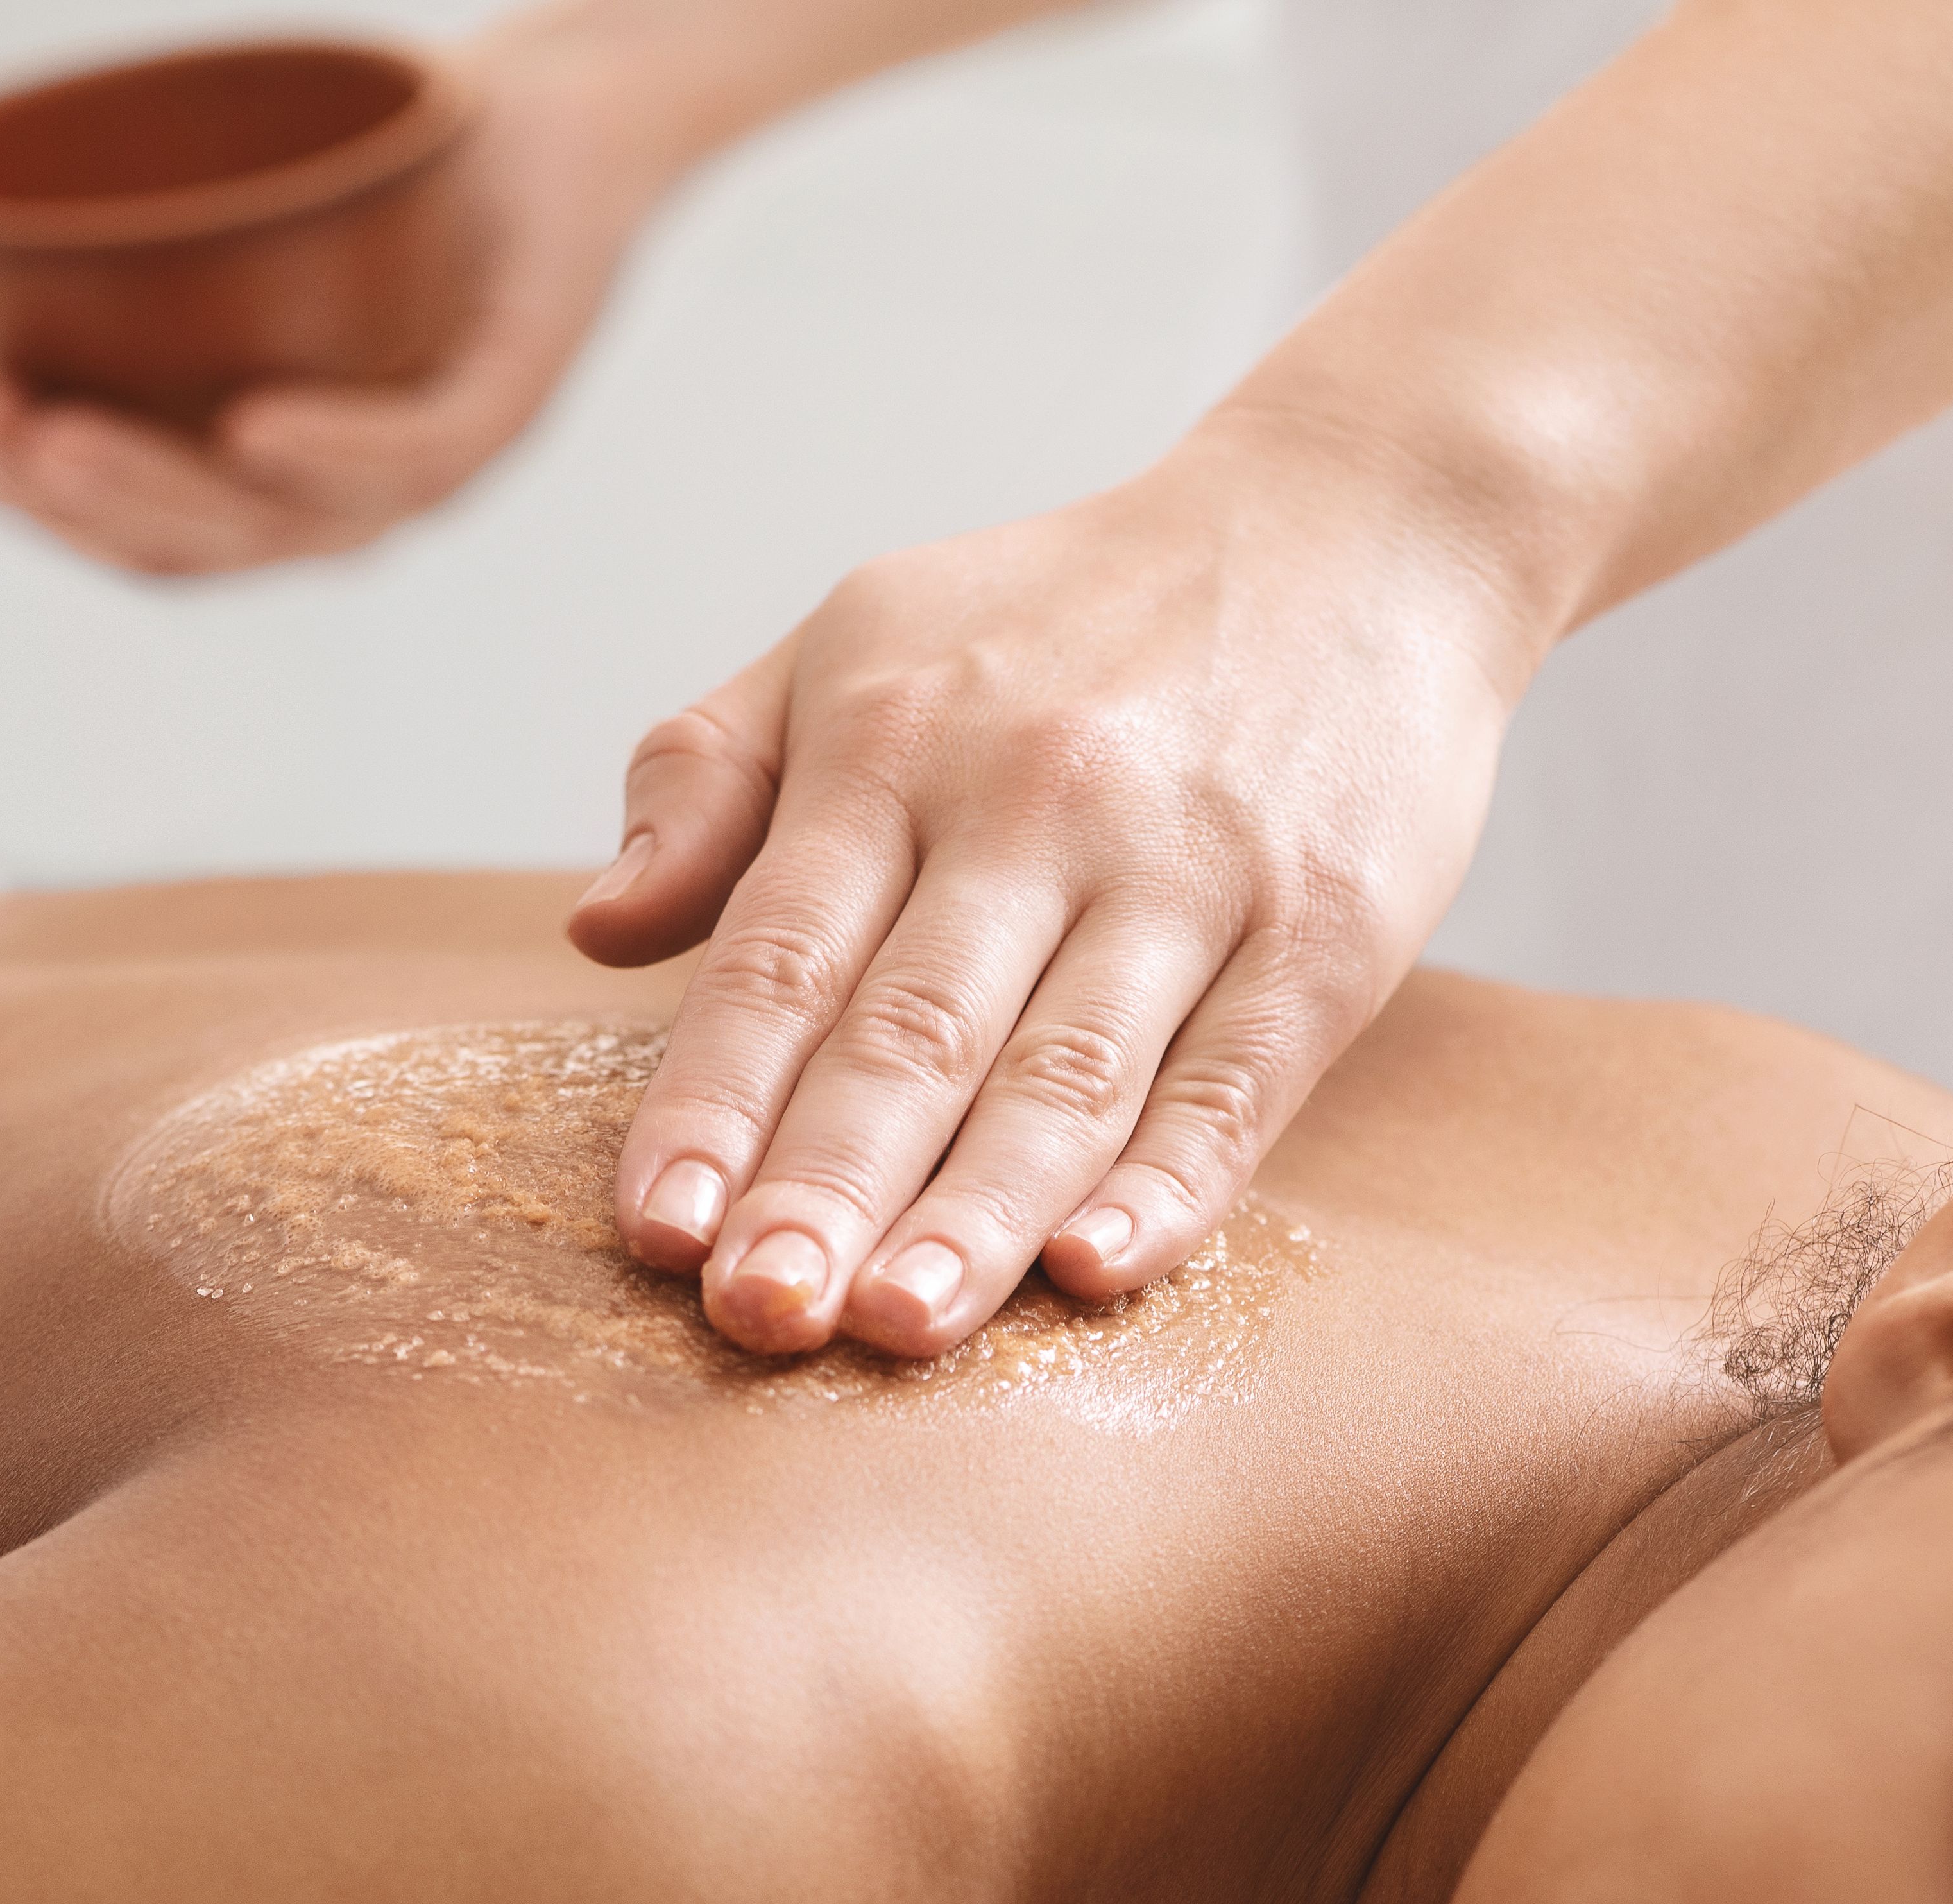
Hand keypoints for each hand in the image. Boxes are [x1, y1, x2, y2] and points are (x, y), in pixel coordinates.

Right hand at [0, 12, 704, 575]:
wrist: (558, 127)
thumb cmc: (386, 178)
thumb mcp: (234, 220)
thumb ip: (128, 259)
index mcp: (276, 484)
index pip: (133, 529)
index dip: (15, 494)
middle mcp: (351, 500)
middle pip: (193, 539)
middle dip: (59, 495)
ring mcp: (436, 463)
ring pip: (286, 514)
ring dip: (157, 482)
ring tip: (53, 436)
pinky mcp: (511, 399)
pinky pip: (422, 447)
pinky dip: (338, 445)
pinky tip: (251, 429)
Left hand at [567, 411, 1536, 1354]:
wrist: (1358, 522)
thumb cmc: (1074, 611)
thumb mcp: (859, 634)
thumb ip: (710, 775)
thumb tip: (594, 929)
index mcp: (893, 736)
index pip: (780, 955)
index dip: (713, 1100)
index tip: (655, 1229)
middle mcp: (1035, 802)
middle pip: (912, 1032)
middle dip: (826, 1186)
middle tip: (758, 1319)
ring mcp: (1189, 870)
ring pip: (1065, 1075)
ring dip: (977, 1214)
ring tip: (896, 1332)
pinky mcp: (1323, 930)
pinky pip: (1233, 1083)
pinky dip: (1168, 1184)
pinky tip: (1095, 1271)